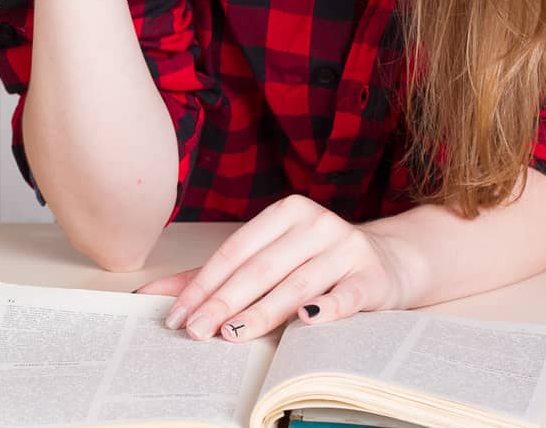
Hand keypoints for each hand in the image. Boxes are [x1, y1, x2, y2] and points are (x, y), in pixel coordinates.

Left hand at [133, 195, 420, 342]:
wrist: (390, 262)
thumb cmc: (316, 262)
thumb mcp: (270, 258)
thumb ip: (218, 275)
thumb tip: (155, 292)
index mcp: (285, 212)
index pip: (235, 251)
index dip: (203, 283)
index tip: (178, 315)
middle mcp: (315, 224)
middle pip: (260, 269)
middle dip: (223, 302)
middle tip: (195, 331)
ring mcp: (345, 248)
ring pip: (296, 284)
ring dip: (261, 312)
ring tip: (231, 334)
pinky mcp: (372, 277)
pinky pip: (346, 295)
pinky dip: (326, 308)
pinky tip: (306, 321)